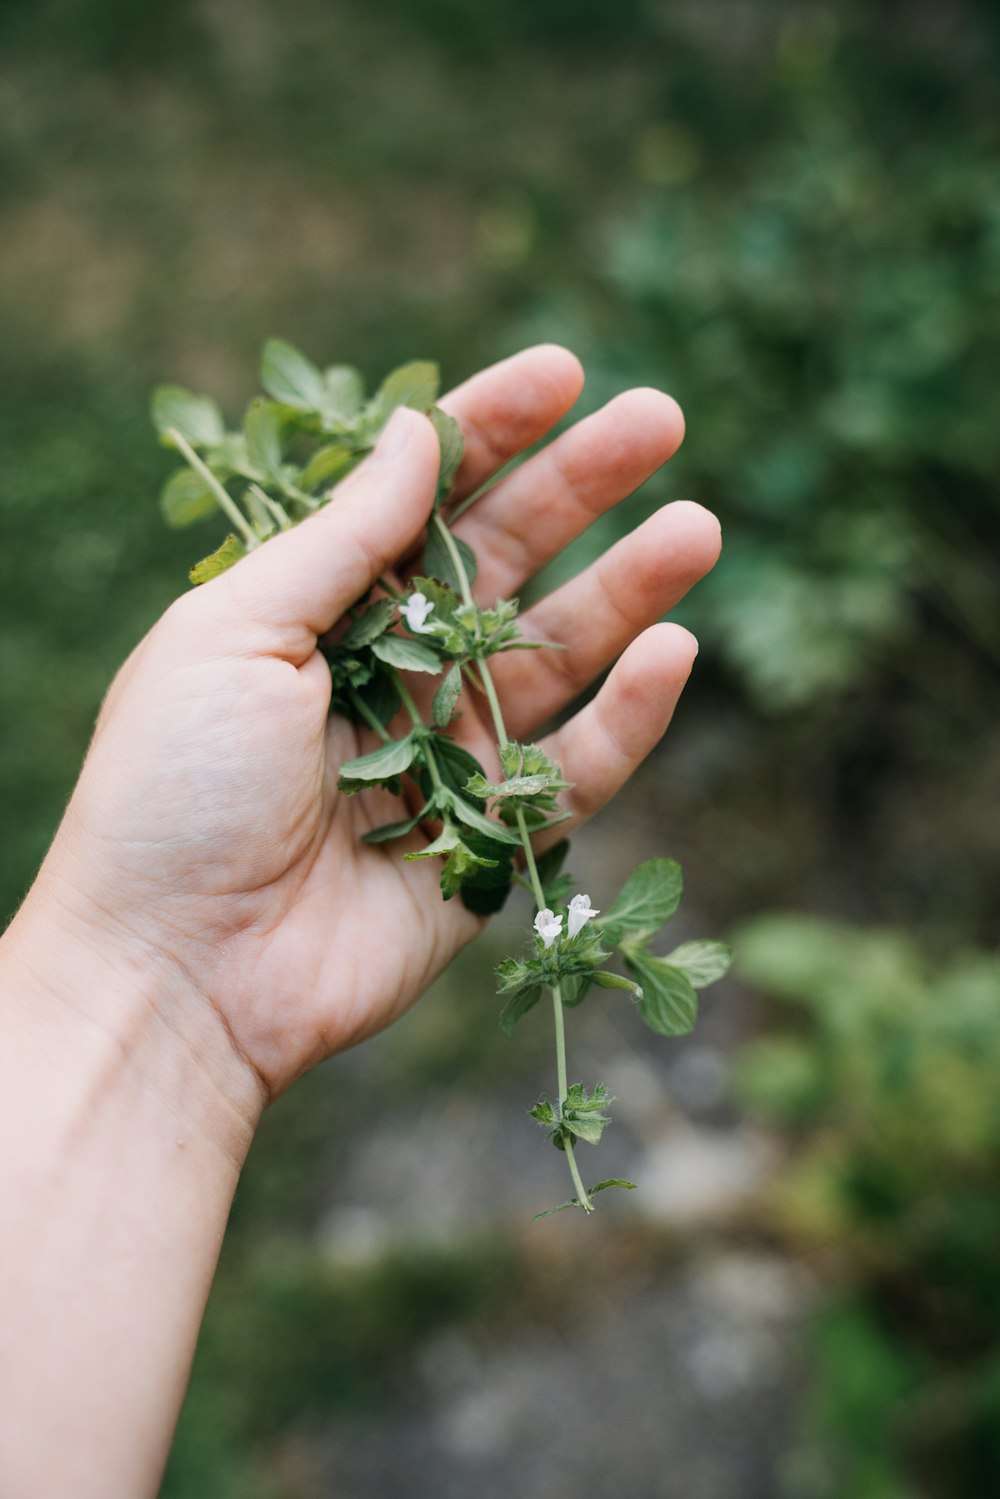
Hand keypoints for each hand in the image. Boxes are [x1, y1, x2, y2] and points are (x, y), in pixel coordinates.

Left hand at [23, 345, 719, 1105]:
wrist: (178, 974)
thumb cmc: (175, 791)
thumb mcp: (234, 634)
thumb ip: (341, 538)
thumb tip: (418, 435)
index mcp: (322, 609)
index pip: (423, 500)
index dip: (492, 431)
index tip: (565, 372)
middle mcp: (394, 670)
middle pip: (509, 561)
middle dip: (583, 487)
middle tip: (662, 419)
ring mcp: (450, 753)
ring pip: (560, 655)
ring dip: (631, 590)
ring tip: (696, 527)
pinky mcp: (492, 838)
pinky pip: (579, 769)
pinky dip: (629, 716)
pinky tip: (671, 651)